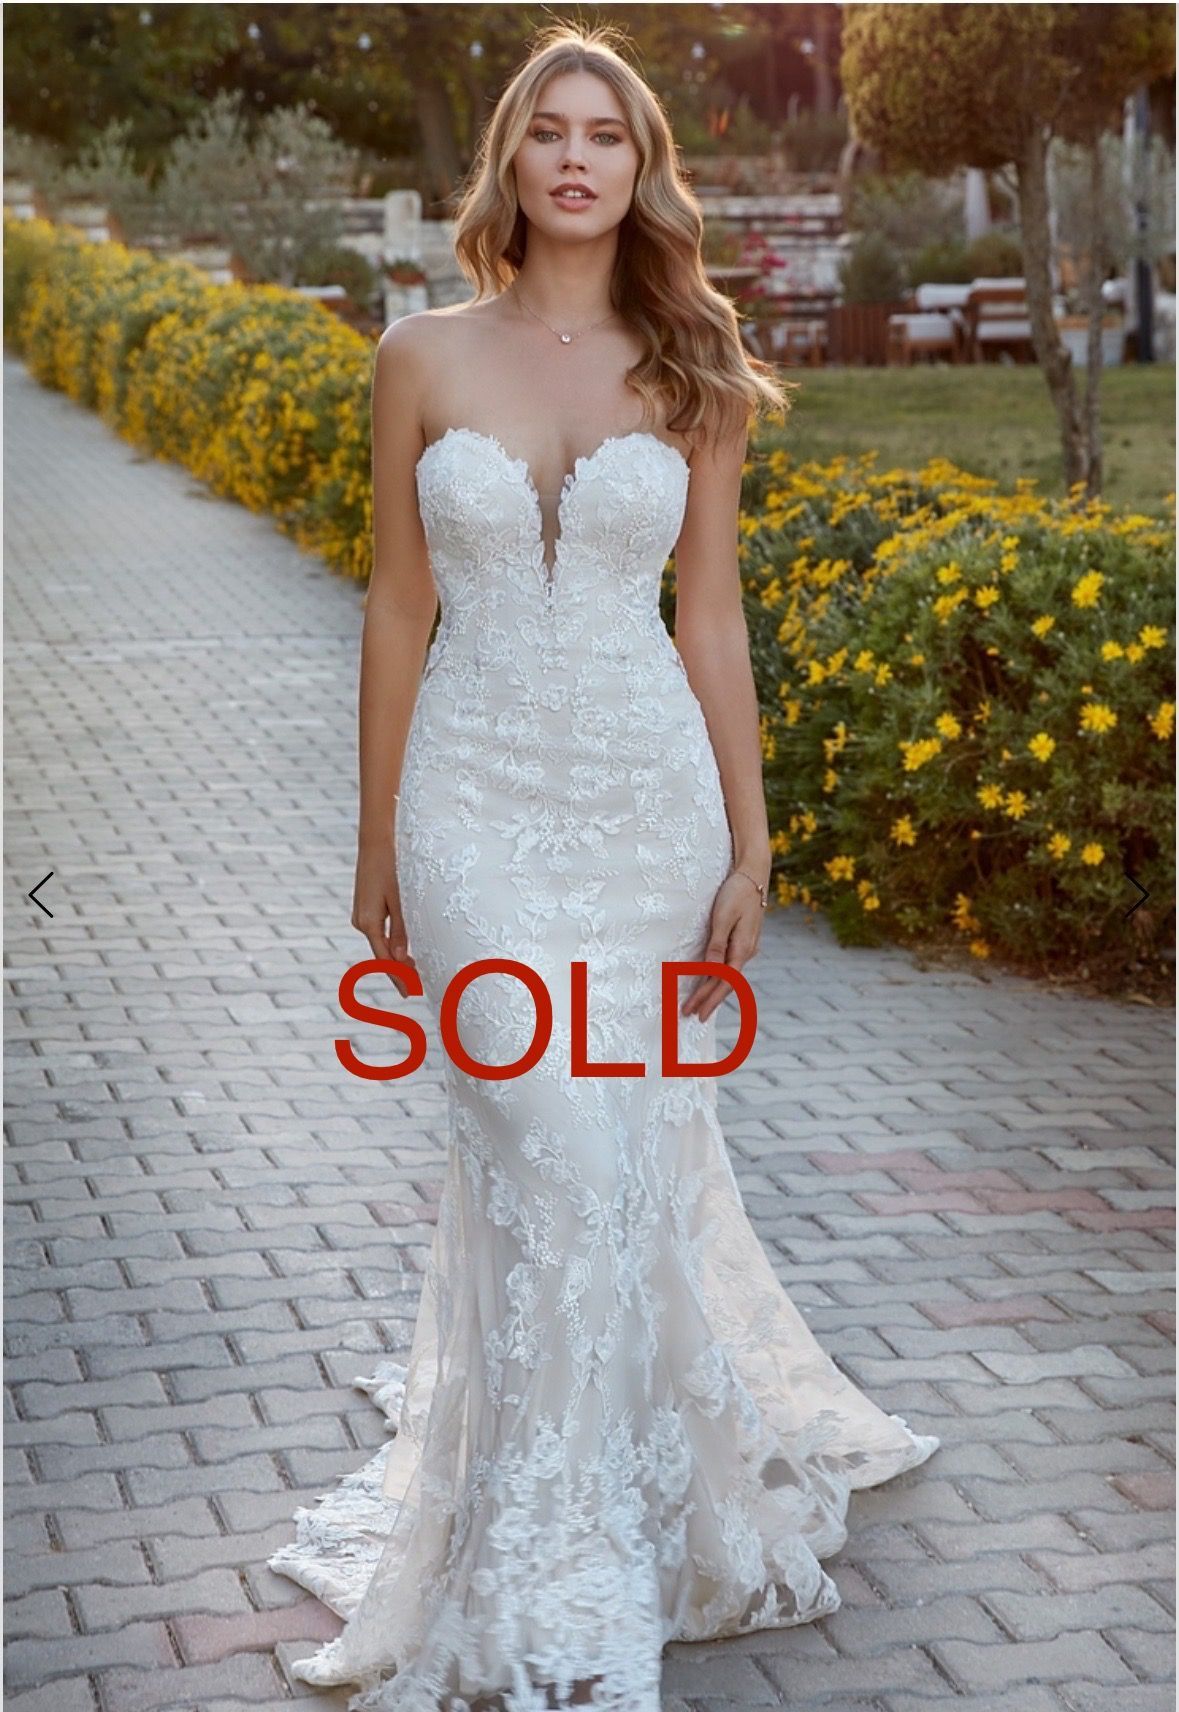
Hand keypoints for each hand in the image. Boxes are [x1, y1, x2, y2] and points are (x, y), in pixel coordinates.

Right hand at [351, 842, 417, 995]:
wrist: (376, 843)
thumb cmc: (392, 868)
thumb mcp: (401, 899)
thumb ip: (401, 930)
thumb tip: (399, 959)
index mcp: (369, 923)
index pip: (384, 959)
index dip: (398, 976)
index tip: (411, 991)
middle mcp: (360, 922)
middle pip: (381, 954)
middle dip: (398, 971)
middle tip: (416, 989)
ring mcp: (361, 916)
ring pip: (379, 944)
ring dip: (395, 959)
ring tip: (414, 973)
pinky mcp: (365, 909)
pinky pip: (378, 933)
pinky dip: (390, 945)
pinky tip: (403, 951)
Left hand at [681, 870, 764, 1022]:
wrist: (754, 875)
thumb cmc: (736, 893)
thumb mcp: (723, 917)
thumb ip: (717, 944)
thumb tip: (711, 971)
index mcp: (743, 949)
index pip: (723, 982)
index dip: (708, 998)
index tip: (695, 1013)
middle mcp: (747, 951)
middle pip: (726, 983)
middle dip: (708, 1000)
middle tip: (691, 1016)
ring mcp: (746, 946)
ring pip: (728, 976)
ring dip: (713, 990)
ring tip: (699, 1005)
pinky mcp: (743, 940)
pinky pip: (729, 965)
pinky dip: (718, 977)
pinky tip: (710, 981)